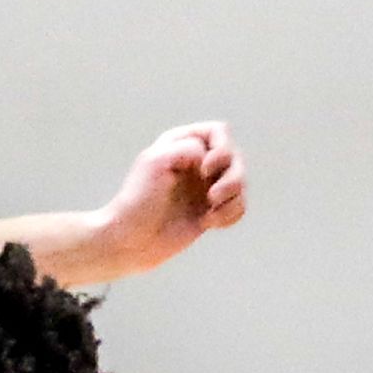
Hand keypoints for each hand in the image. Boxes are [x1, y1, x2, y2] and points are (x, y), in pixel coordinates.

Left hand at [91, 122, 247, 274]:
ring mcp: (204, 186)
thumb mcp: (157, 161)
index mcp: (180, 144)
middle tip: (212, 197)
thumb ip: (188, 147)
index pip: (219, 132)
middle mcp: (196, 162)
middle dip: (232, 178)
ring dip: (232, 199)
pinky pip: (238, 206)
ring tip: (210, 215)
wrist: (131, 240)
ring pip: (240, 183)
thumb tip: (209, 159)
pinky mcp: (210, 210)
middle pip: (236, 157)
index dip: (221, 149)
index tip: (204, 169)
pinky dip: (231, 215)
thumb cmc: (138, 200)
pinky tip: (210, 223)